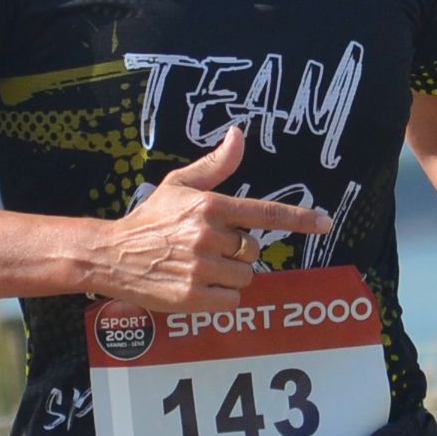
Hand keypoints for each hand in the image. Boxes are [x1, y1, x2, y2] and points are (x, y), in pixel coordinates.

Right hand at [84, 125, 335, 312]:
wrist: (112, 255)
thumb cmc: (150, 219)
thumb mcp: (179, 185)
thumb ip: (215, 165)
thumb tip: (238, 136)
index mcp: (209, 207)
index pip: (264, 212)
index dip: (298, 218)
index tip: (324, 222)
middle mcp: (208, 237)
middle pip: (254, 250)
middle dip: (238, 251)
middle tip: (208, 247)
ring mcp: (201, 269)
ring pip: (245, 276)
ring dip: (230, 275)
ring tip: (200, 266)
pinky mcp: (193, 297)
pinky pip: (231, 300)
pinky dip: (221, 296)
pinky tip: (197, 285)